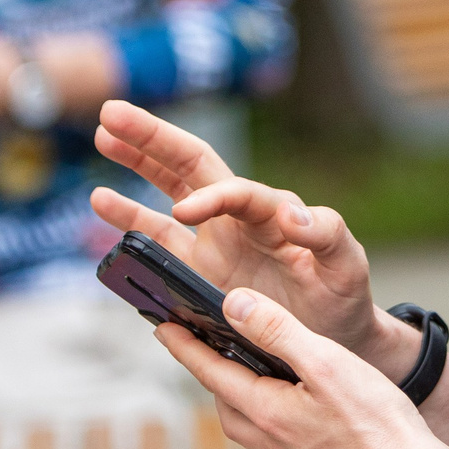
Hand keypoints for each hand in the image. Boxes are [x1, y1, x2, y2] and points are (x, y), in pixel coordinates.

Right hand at [91, 100, 414, 372]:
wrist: (334, 336)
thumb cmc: (344, 295)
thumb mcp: (346, 264)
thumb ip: (327, 235)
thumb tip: (293, 214)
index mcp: (272, 211)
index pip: (234, 190)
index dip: (209, 198)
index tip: (184, 213)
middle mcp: (239, 218)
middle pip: (191, 165)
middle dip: (153, 138)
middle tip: (111, 112)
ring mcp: (215, 241)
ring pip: (168, 192)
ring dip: (137, 163)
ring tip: (103, 136)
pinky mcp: (199, 270)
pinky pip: (159, 238)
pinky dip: (131, 219)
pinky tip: (102, 199)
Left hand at [149, 284, 438, 448]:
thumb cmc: (376, 420)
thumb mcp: (325, 362)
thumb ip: (278, 331)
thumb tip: (234, 306)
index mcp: (266, 412)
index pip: (211, 372)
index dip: (184, 346)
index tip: (160, 327)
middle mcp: (269, 443)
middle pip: (225, 401)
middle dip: (213, 372)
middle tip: (207, 345)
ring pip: (249, 425)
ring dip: (240, 398)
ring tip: (249, 374)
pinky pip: (274, 444)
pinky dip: (268, 421)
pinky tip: (289, 412)